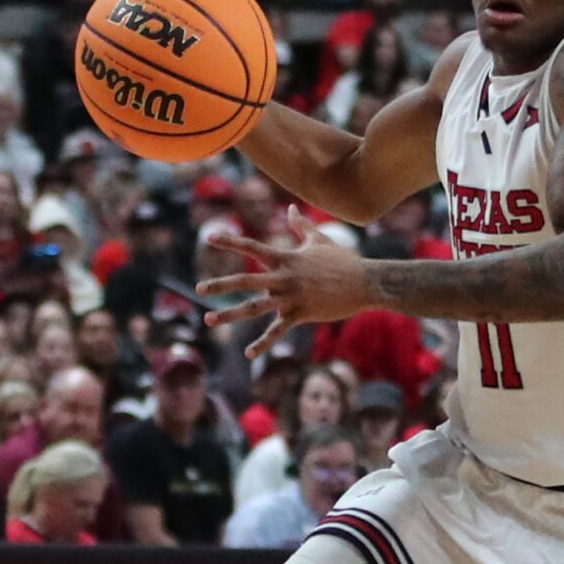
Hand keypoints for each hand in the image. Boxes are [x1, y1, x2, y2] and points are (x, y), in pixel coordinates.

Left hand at [197, 208, 375, 357]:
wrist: (365, 283)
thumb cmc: (344, 261)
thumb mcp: (321, 241)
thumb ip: (301, 227)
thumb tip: (291, 209)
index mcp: (286, 258)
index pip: (252, 247)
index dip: (231, 242)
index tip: (210, 238)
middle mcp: (284, 277)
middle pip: (246, 280)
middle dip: (221, 284)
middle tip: (198, 288)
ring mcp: (291, 297)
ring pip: (255, 307)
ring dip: (230, 314)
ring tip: (208, 319)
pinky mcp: (301, 314)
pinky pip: (278, 331)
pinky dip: (263, 343)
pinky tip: (248, 354)